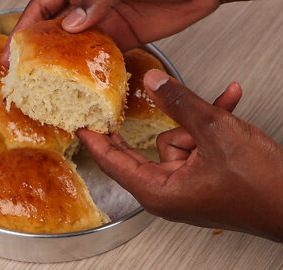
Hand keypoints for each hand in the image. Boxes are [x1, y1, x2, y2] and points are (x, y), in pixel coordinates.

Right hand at [3, 0, 242, 65]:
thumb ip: (97, 1)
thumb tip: (72, 23)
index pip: (42, 7)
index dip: (23, 29)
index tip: (12, 53)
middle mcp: (87, 6)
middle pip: (53, 31)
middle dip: (36, 54)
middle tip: (23, 78)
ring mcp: (103, 23)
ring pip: (74, 47)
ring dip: (61, 67)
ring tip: (47, 88)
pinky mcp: (123, 38)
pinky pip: (100, 57)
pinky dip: (90, 71)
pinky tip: (81, 86)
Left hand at [77, 69, 282, 241]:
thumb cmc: (260, 186)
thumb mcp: (215, 131)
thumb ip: (179, 104)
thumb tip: (154, 84)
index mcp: (159, 192)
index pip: (113, 163)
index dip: (95, 142)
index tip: (81, 127)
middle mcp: (168, 193)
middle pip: (144, 150)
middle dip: (152, 124)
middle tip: (118, 109)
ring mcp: (187, 187)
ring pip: (177, 141)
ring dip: (198, 125)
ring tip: (223, 118)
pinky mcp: (203, 179)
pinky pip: (196, 146)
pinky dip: (210, 128)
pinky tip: (228, 105)